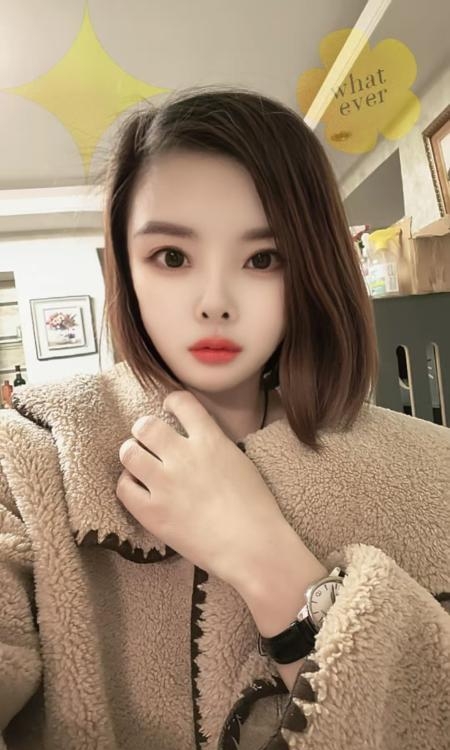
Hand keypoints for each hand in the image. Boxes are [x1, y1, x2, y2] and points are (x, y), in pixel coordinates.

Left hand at [116, 389, 285, 584]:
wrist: (252, 546)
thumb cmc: (256, 508)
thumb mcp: (241, 462)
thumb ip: (215, 445)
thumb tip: (198, 440)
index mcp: (210, 440)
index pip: (182, 403)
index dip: (171, 402)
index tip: (168, 408)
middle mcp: (183, 456)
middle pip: (146, 425)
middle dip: (143, 429)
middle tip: (147, 439)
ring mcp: (165, 484)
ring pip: (128, 452)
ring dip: (132, 454)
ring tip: (138, 461)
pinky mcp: (152, 512)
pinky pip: (124, 488)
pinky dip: (128, 485)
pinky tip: (137, 488)